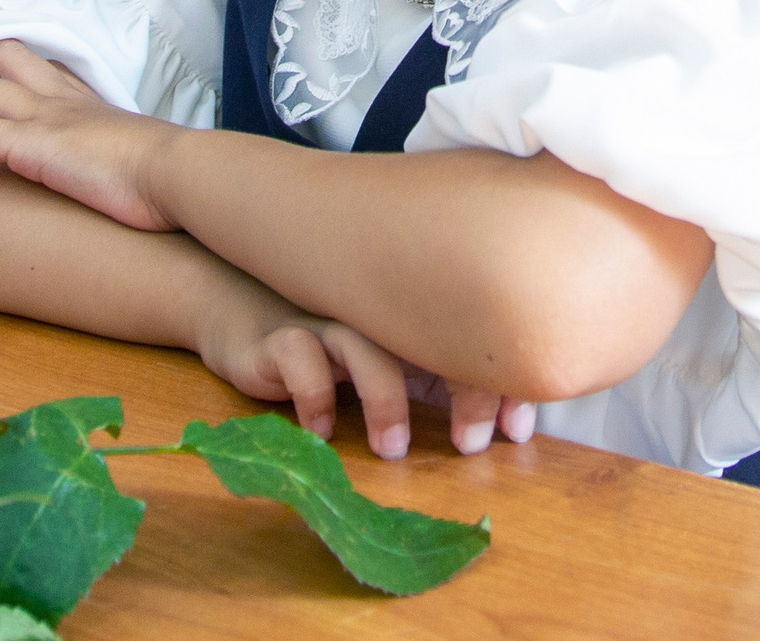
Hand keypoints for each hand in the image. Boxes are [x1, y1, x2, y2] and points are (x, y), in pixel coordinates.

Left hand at [0, 40, 178, 230]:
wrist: (174, 174)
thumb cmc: (166, 174)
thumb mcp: (136, 154)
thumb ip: (117, 154)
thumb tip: (121, 175)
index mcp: (84, 98)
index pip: (36, 64)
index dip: (1, 68)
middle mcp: (58, 98)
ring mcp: (42, 116)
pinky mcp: (30, 145)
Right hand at [193, 270, 538, 460]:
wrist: (244, 316)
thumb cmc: (333, 345)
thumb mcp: (394, 361)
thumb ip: (440, 377)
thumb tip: (508, 424)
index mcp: (411, 315)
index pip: (469, 340)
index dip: (500, 384)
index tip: (515, 433)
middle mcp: (374, 313)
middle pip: (431, 338)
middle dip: (462, 389)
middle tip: (469, 445)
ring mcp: (326, 321)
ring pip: (364, 346)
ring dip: (385, 399)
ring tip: (392, 448)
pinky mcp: (279, 337)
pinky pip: (299, 357)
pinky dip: (315, 395)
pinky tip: (321, 431)